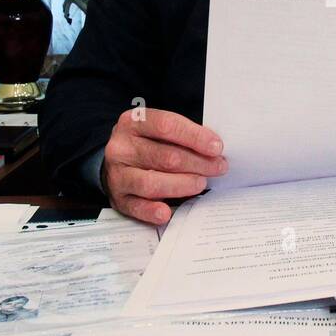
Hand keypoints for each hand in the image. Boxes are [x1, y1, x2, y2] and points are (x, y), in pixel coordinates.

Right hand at [102, 108, 225, 223]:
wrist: (116, 160)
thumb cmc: (145, 143)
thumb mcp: (157, 130)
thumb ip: (181, 135)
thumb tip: (213, 148)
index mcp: (133, 122)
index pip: (166, 125)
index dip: (195, 137)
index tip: (216, 147)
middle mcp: (121, 147)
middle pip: (164, 156)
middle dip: (197, 163)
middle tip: (218, 167)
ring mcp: (117, 173)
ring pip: (151, 183)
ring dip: (182, 185)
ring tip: (201, 183)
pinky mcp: (117, 197)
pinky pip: (136, 206)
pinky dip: (152, 211)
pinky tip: (167, 212)